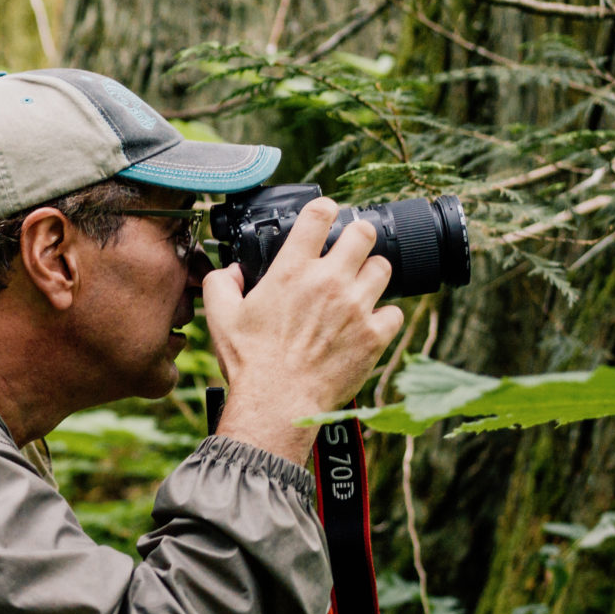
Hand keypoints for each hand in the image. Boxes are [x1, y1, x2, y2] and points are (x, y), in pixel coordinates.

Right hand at [201, 197, 406, 464]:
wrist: (277, 404)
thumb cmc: (250, 362)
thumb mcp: (220, 317)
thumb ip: (220, 283)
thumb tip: (230, 271)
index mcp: (291, 270)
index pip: (318, 215)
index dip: (324, 209)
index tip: (325, 215)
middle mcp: (329, 281)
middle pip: (363, 232)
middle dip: (358, 236)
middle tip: (350, 250)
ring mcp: (356, 307)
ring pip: (383, 268)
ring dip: (372, 274)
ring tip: (359, 288)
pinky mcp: (374, 335)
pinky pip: (394, 312)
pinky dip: (383, 317)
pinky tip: (367, 325)